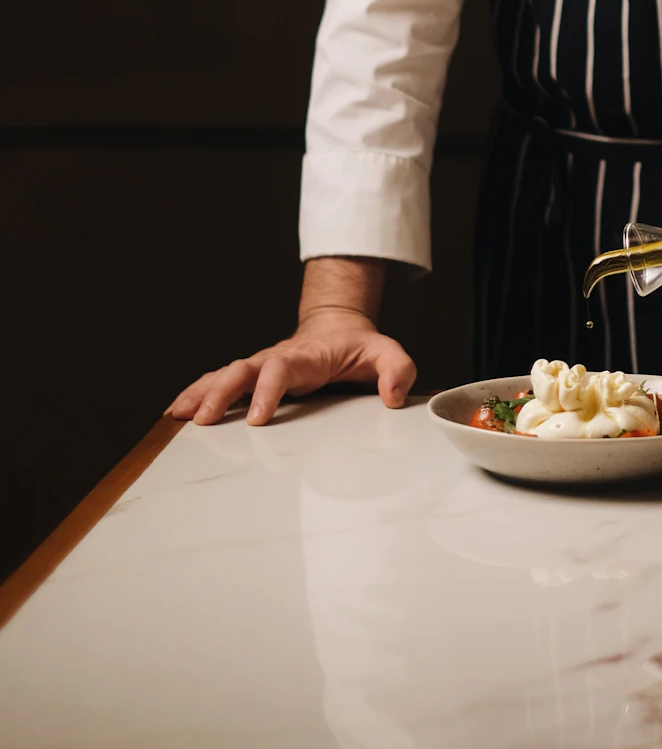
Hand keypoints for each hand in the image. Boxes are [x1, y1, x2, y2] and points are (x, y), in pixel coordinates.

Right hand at [167, 305, 416, 426]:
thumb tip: (394, 396)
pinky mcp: (252, 376)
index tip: (257, 418)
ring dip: (201, 393)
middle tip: (204, 420)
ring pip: (224, 374)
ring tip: (177, 415)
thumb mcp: (387, 353)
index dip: (268, 390)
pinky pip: (220, 381)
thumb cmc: (358, 347)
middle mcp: (276, 358)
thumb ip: (397, 370)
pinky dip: (197, 392)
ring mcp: (260, 366)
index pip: (281, 369)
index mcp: (306, 356)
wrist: (337, 328)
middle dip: (221, 393)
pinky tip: (178, 411)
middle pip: (242, 370)